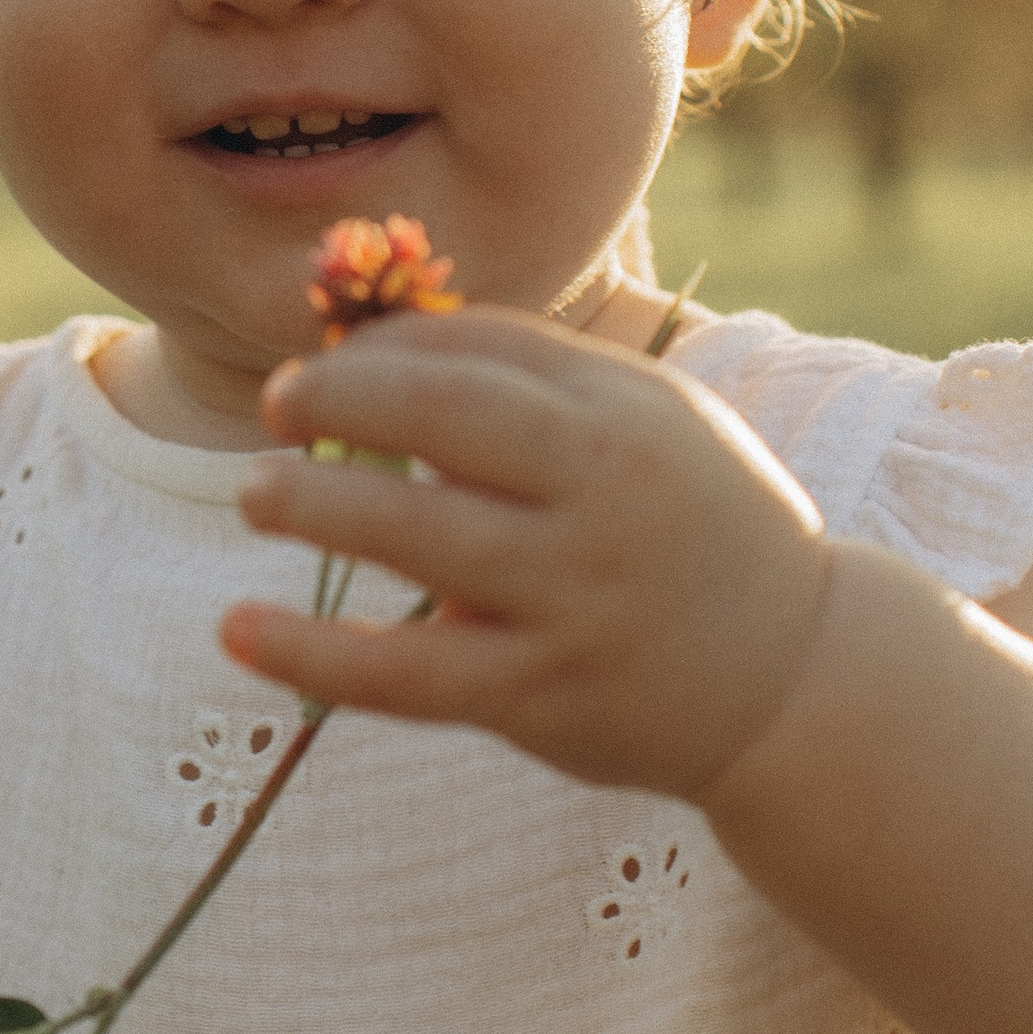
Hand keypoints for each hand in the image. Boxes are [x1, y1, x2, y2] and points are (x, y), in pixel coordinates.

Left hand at [223, 308, 832, 799]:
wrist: (794, 676)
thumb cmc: (688, 522)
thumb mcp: (646, 423)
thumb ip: (531, 376)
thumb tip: (375, 337)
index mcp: (622, 418)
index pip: (482, 356)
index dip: (383, 352)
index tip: (319, 365)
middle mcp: (601, 501)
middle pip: (451, 423)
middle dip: (346, 399)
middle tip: (275, 403)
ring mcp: (572, 600)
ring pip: (420, 541)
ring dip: (319, 508)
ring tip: (255, 494)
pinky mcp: (541, 696)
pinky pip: (409, 675)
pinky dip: (315, 654)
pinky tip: (238, 630)